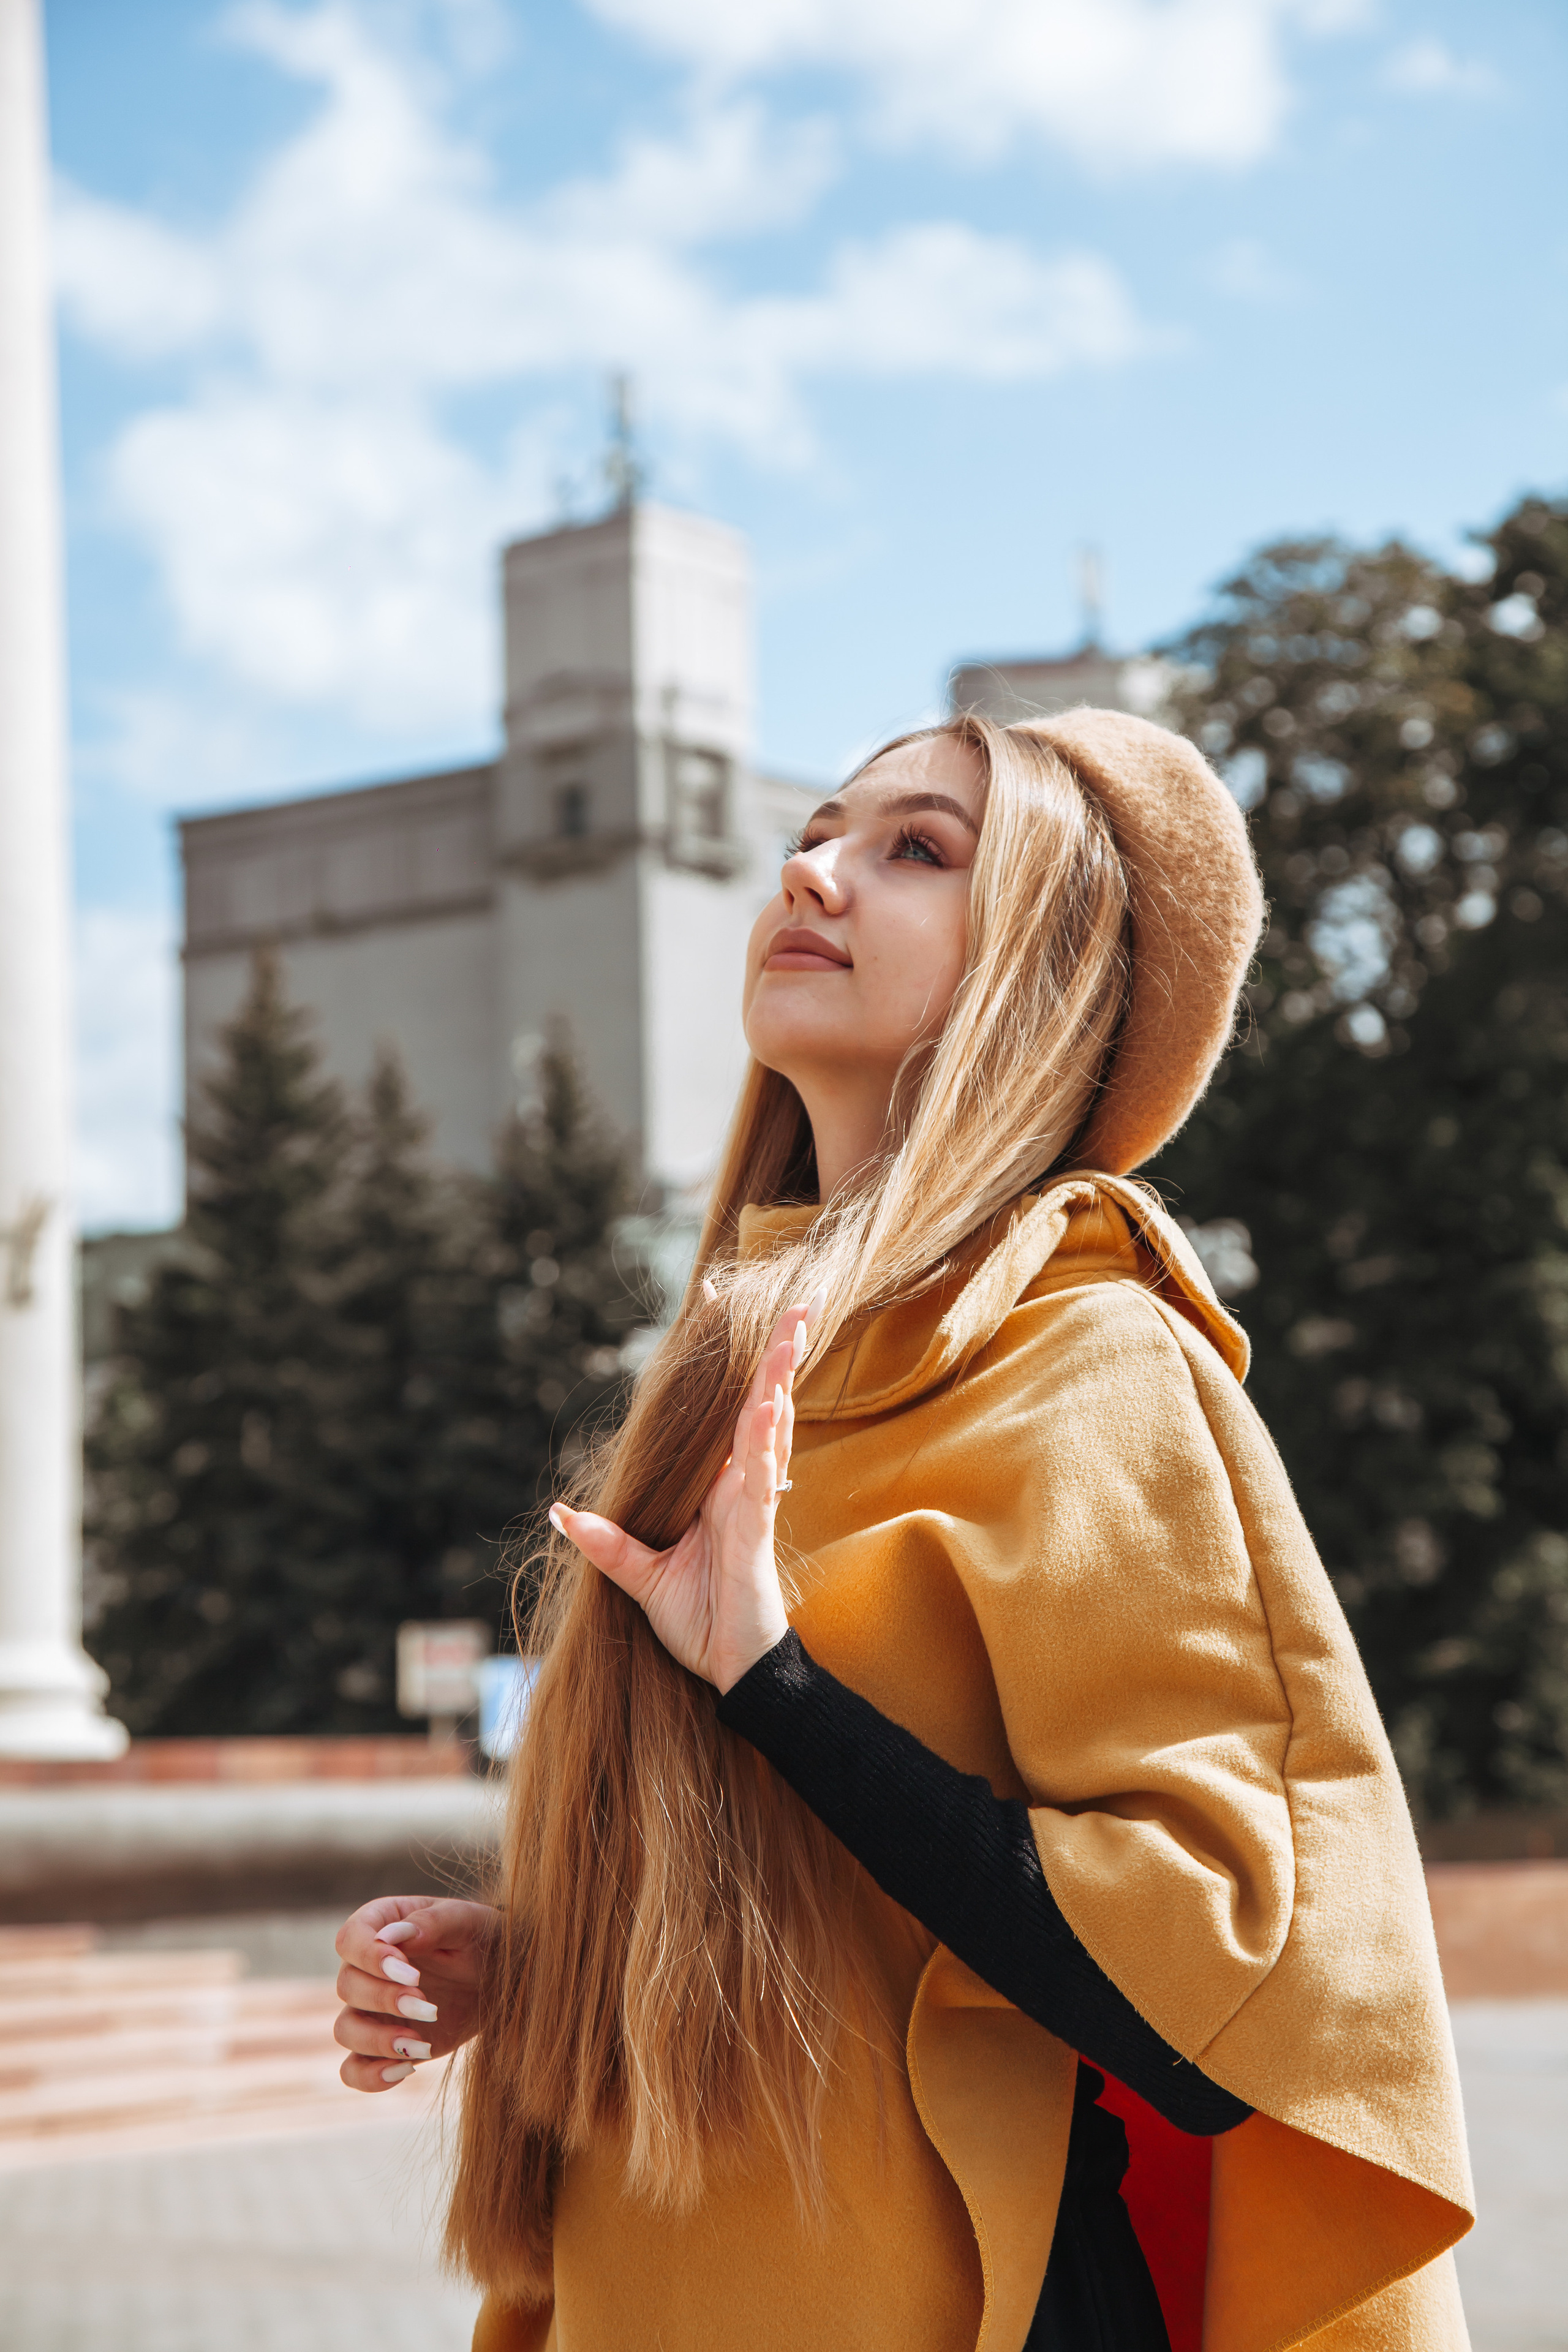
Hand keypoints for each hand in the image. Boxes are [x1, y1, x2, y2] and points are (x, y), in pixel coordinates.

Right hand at [332, 1894, 495, 2091]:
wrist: (502, 1980)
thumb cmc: (484, 1939)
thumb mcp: (469, 1922)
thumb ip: (433, 1922)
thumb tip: (391, 1935)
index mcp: (382, 1925)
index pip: (350, 1939)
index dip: (370, 1958)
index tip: (411, 1974)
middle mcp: (368, 1968)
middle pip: (347, 1986)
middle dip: (385, 2000)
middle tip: (428, 2007)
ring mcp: (372, 2010)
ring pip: (345, 2029)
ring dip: (377, 2041)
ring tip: (419, 2045)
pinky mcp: (384, 2046)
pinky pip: (353, 2069)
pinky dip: (370, 2076)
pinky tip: (406, 2069)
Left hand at [552, 1293, 819, 1694]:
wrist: (733, 1673)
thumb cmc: (699, 1623)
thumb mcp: (641, 1577)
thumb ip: (607, 1544)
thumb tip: (562, 1513)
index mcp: (719, 1489)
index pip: (726, 1414)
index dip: (731, 1364)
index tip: (721, 1307)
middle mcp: (741, 1486)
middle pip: (760, 1406)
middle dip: (776, 1355)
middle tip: (795, 1304)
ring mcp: (752, 1505)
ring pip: (770, 1429)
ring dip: (780, 1380)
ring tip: (792, 1331)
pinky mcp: (756, 1531)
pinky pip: (761, 1479)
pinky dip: (766, 1442)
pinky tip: (770, 1407)